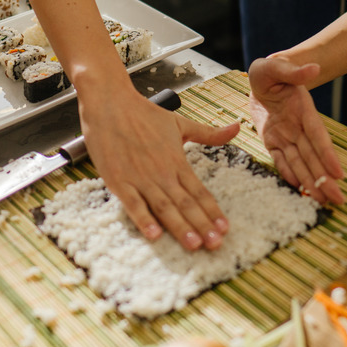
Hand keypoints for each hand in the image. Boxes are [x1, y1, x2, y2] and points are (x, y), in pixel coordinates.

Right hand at [80, 91, 239, 250]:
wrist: (110, 102)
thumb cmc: (143, 112)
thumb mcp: (180, 123)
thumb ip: (209, 133)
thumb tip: (236, 127)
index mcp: (177, 160)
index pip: (199, 191)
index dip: (212, 211)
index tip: (225, 228)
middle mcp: (162, 172)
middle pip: (186, 204)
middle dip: (202, 225)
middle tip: (215, 244)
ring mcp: (140, 177)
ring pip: (164, 207)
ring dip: (180, 227)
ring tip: (193, 244)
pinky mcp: (118, 180)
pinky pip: (133, 204)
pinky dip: (144, 219)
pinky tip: (154, 234)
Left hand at [248, 57, 344, 203]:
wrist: (263, 79)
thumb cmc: (270, 71)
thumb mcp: (276, 66)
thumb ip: (293, 71)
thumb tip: (313, 68)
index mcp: (303, 110)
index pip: (317, 136)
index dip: (327, 155)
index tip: (338, 173)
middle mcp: (298, 127)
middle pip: (313, 157)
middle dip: (325, 179)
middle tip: (338, 200)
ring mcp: (286, 136)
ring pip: (300, 163)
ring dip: (311, 182)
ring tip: (323, 202)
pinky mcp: (272, 141)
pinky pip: (281, 160)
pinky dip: (289, 174)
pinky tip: (300, 189)